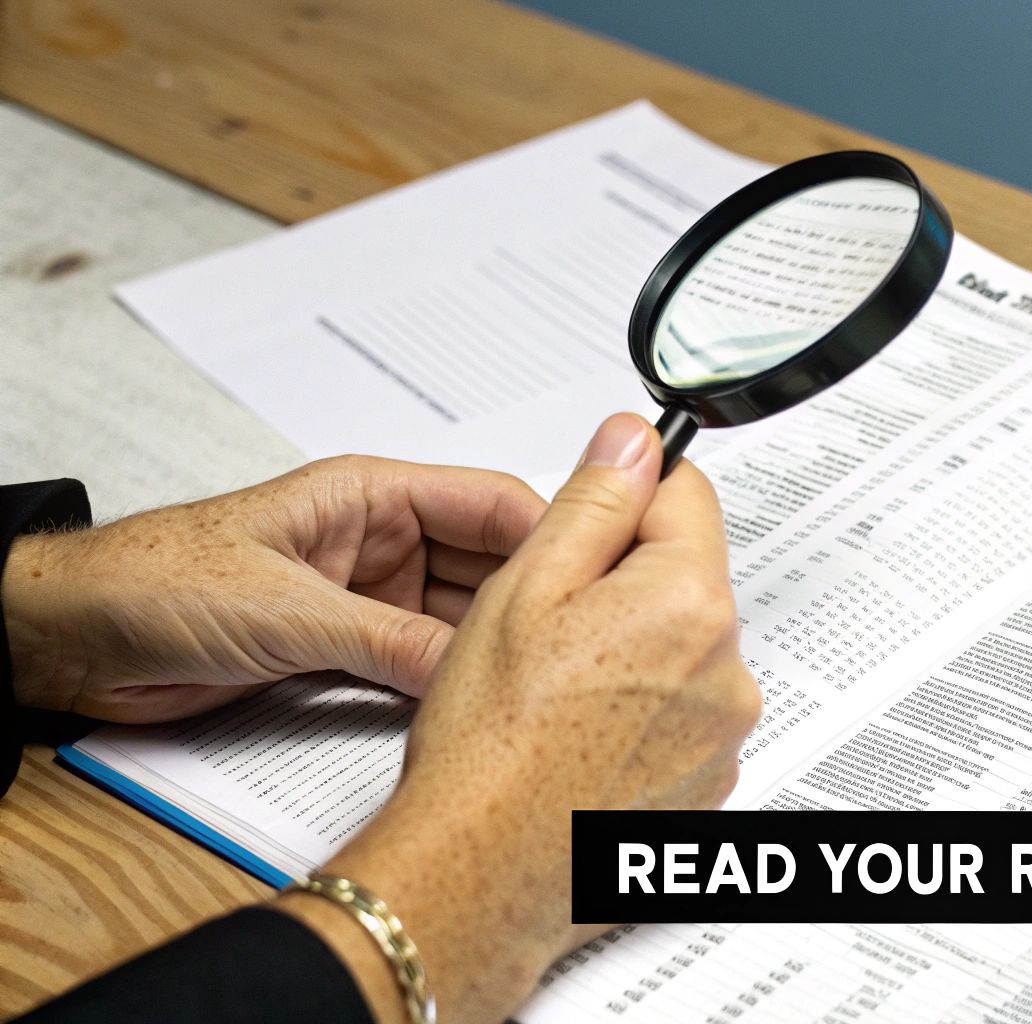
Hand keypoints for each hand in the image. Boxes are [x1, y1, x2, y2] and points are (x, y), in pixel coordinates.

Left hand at [1, 456, 545, 721]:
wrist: (72, 638)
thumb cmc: (152, 581)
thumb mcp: (286, 610)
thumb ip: (385, 640)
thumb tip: (467, 672)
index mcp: (373, 495)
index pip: (494, 504)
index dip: (554, 536)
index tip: (600, 576)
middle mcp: (384, 543)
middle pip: (493, 566)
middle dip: (534, 603)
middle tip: (580, 647)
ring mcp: (371, 598)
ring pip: (466, 620)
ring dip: (495, 650)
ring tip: (543, 682)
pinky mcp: (351, 650)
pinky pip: (424, 663)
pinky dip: (451, 685)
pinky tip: (483, 708)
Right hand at [288, 413, 760, 1023]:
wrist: (479, 874)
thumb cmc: (490, 745)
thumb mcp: (527, 589)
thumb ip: (594, 503)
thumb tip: (634, 441)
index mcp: (689, 604)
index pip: (687, 496)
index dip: (626, 500)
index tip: (589, 521)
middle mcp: (728, 671)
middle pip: (687, 580)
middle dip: (625, 585)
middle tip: (547, 630)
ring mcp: (723, 738)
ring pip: (681, 651)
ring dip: (633, 655)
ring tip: (558, 698)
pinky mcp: (709, 789)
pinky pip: (681, 719)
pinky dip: (639, 719)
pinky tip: (579, 743)